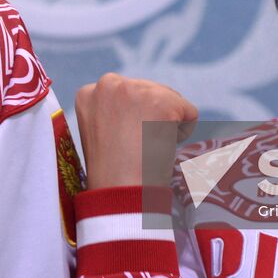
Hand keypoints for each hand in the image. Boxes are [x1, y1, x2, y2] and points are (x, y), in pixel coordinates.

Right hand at [75, 74, 197, 188]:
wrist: (119, 193)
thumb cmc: (111, 174)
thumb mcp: (101, 133)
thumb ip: (115, 112)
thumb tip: (142, 109)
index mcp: (88, 93)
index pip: (125, 94)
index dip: (132, 120)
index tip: (125, 142)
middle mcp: (108, 84)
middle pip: (148, 91)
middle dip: (151, 118)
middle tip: (139, 147)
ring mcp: (135, 90)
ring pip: (169, 99)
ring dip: (166, 123)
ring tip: (148, 148)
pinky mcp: (162, 101)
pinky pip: (188, 111)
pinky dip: (184, 131)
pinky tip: (164, 147)